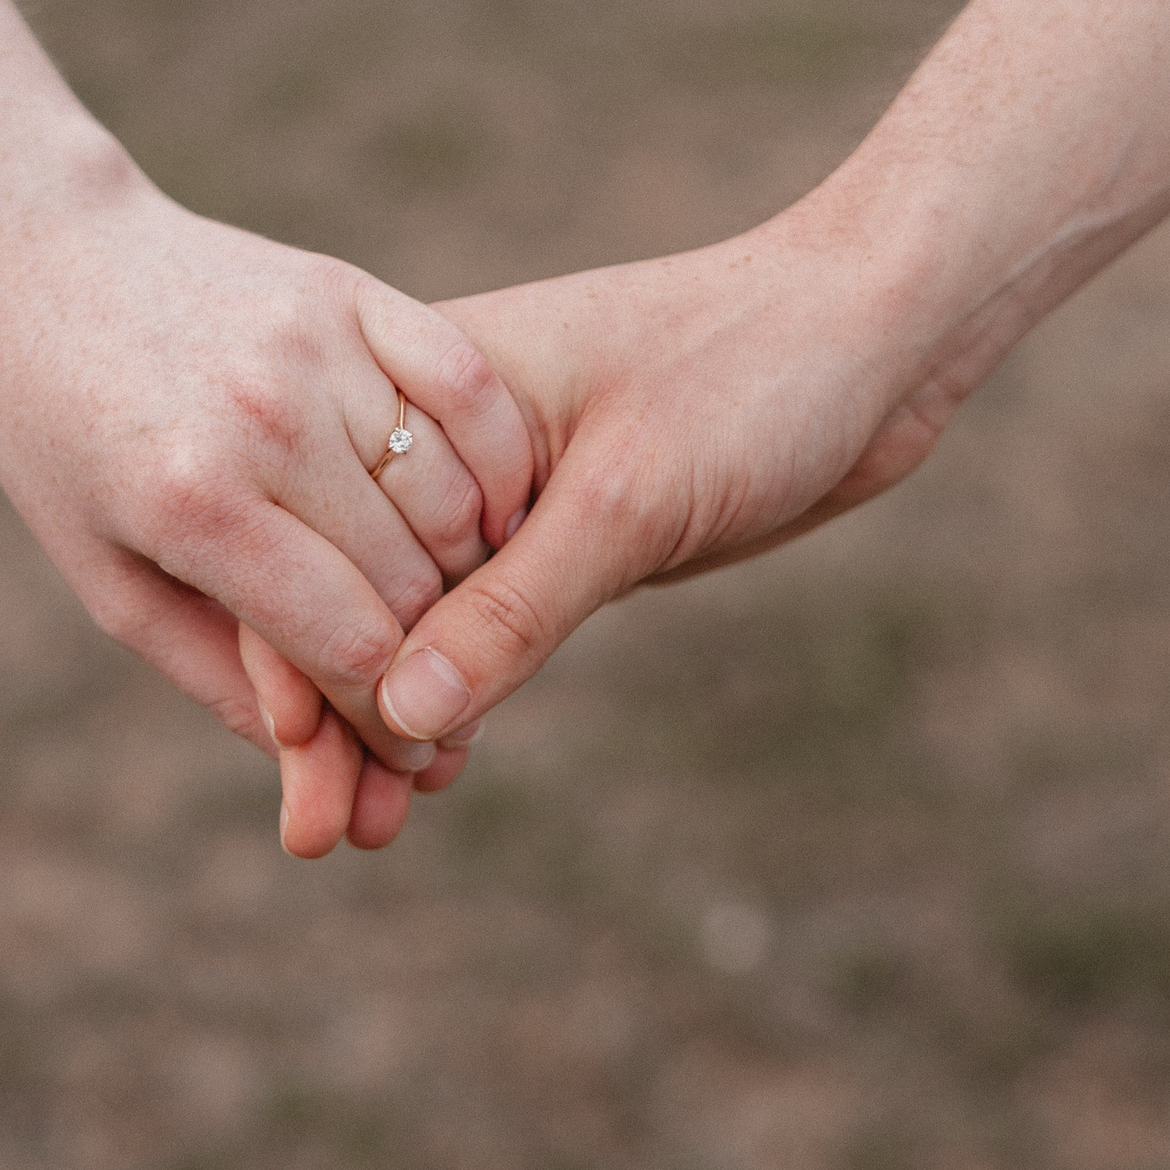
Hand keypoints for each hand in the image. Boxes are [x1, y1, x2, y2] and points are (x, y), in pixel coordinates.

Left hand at [0, 155, 532, 773]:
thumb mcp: (109, 577)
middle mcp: (263, 418)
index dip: (388, 720)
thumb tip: (318, 765)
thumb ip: (216, 673)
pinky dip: (502, 460)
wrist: (46, 262)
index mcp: (192, 501)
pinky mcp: (351, 289)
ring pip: (453, 495)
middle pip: (410, 579)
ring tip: (453, 612)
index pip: (345, 642)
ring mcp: (315, 344)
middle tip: (442, 700)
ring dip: (470, 569)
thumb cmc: (63, 441)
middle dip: (434, 661)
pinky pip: (471, 388)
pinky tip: (492, 512)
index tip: (406, 760)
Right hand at [241, 194, 1003, 851]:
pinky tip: (428, 776)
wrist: (875, 333)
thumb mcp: (630, 494)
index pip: (326, 533)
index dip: (299, 653)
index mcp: (426, 381)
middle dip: (331, 712)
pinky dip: (451, 697)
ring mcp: (494, 488)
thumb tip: (402, 715)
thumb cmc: (756, 369)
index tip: (295, 764)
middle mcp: (440, 437)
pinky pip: (475, 626)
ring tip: (359, 834)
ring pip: (410, 620)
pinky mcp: (553, 532)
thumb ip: (514, 607)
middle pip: (350, 589)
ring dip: (385, 722)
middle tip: (319, 836)